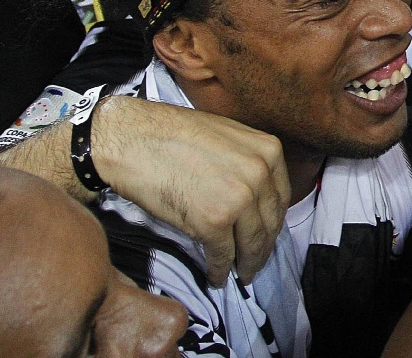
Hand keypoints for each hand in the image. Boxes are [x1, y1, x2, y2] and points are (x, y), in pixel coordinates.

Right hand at [93, 96, 290, 285]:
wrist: (131, 138)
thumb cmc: (170, 134)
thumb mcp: (227, 137)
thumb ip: (247, 162)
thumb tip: (252, 195)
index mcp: (268, 151)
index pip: (280, 198)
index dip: (273, 222)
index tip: (268, 235)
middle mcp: (260, 174)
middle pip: (269, 223)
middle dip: (263, 247)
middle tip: (256, 262)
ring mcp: (239, 199)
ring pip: (251, 243)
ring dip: (247, 264)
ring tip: (242, 274)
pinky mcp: (213, 222)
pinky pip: (223, 254)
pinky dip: (220, 270)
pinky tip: (216, 276)